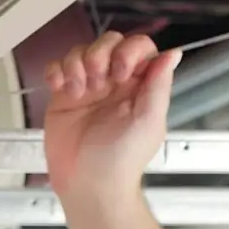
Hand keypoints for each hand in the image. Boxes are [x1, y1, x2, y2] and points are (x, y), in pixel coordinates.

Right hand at [43, 33, 179, 201]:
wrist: (88, 184)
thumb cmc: (121, 160)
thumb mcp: (148, 121)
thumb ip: (159, 85)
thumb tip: (172, 54)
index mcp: (140, 85)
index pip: (138, 47)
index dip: (128, 51)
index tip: (120, 73)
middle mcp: (114, 82)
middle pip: (107, 43)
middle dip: (98, 54)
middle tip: (96, 82)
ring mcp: (87, 88)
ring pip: (80, 52)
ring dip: (76, 64)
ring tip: (78, 91)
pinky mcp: (63, 96)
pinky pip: (57, 68)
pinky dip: (56, 71)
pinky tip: (61, 88)